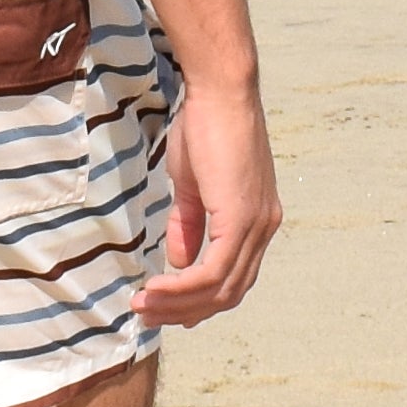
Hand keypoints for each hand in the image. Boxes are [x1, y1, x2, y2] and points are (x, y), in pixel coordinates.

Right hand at [139, 71, 282, 326]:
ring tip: (142, 305)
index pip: (234, 278)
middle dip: (184, 310)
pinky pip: (213, 272)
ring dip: (177, 304)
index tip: (165, 309)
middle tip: (146, 314)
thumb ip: (189, 225)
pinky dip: (182, 288)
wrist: (218, 93)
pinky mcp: (241, 219)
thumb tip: (178, 263)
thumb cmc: (205, 129)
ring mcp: (256, 224)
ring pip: (220, 289)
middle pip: (229, 293)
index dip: (200, 300)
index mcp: (258, 219)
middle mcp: (264, 226)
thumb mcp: (193, 186)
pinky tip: (154, 289)